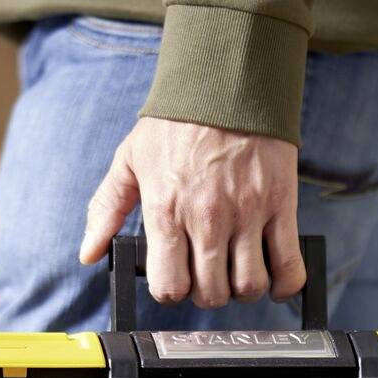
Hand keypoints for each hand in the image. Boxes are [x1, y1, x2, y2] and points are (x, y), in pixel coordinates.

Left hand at [79, 116, 305, 309]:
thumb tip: (88, 253)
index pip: (170, 287)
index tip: (176, 278)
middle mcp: (208, 218)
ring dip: (242, 290)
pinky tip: (274, 281)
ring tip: (236, 273)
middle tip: (207, 275)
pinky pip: (290, 265)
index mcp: (167, 210)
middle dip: (207, 293)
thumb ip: (106, 209)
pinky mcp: (282, 205)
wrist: (227, 82)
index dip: (172, 290)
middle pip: (212, 294)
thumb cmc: (176, 122)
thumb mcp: (129, 160)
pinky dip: (285, 284)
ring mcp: (248, 213)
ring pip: (249, 287)